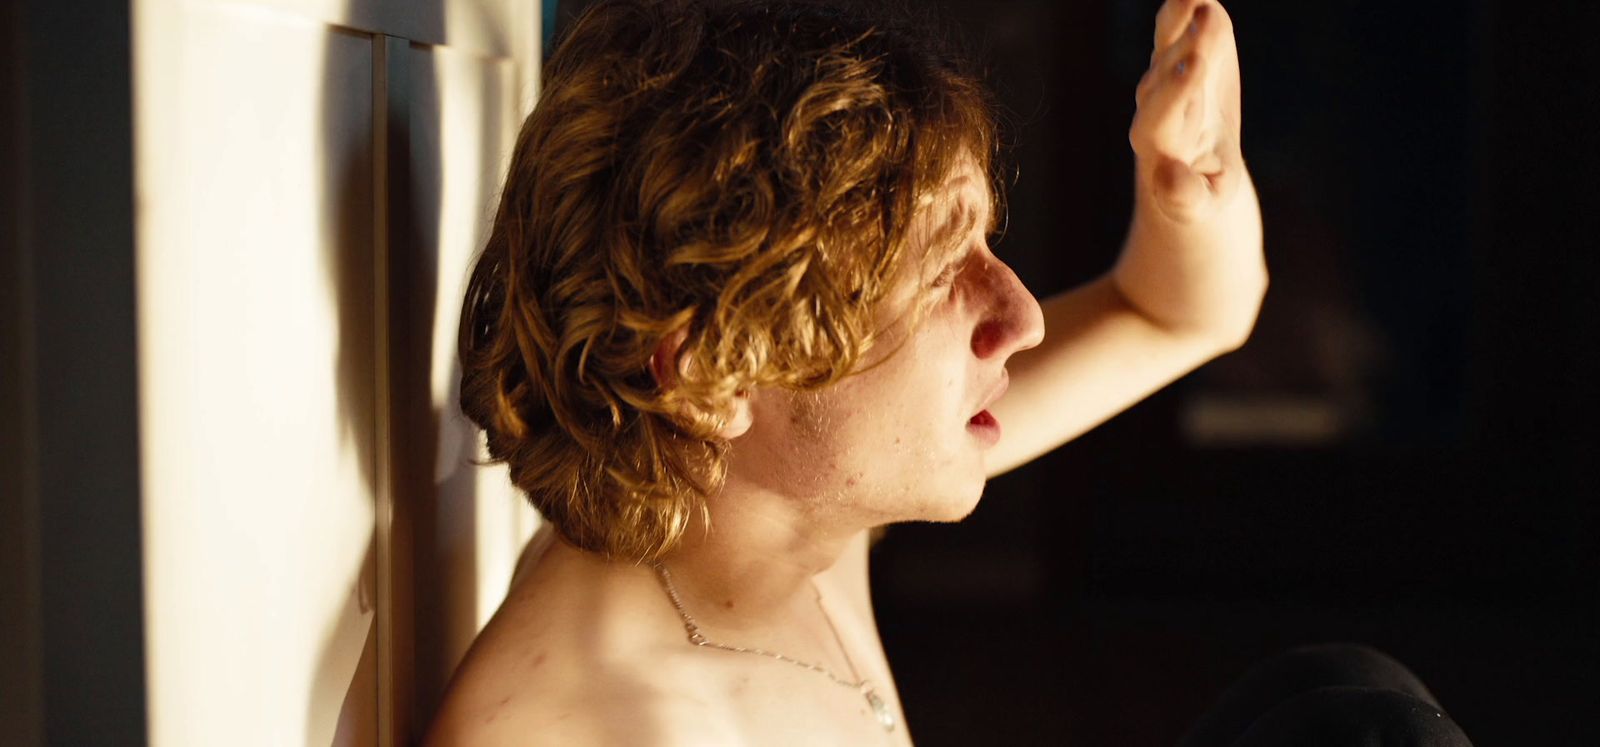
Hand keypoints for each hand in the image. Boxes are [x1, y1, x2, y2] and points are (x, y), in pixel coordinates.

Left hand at [1130, 0, 1243, 223]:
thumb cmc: (1197, 197)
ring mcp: (1164, 76)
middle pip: (1166, 72)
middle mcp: (1154, 104)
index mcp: (1159, 144)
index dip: (1176, 89)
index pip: (1160, 114)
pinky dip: (1188, 6)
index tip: (1195, 65)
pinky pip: (1178, 26)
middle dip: (1186, 46)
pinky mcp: (1178, 56)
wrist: (1192, 175)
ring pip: (1167, 43)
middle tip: (1205, 18)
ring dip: (1182, 16)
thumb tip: (1167, 179)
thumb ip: (1183, 196)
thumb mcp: (1197, 205)